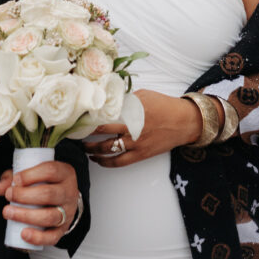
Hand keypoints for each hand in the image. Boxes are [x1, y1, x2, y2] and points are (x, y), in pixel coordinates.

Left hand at [0, 160, 78, 246]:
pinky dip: (37, 237)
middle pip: (48, 194)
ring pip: (49, 216)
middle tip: (9, 195)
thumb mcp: (34, 173)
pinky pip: (52, 237)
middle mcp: (68, 192)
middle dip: (24, 196)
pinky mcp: (62, 229)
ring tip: (9, 212)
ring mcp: (67, 212)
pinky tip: (23, 233)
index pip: (50, 171)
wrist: (64, 199)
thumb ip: (14, 177)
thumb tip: (1, 188)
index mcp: (64, 174)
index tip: (15, 180)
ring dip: (26, 215)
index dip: (30, 175)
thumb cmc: (46, 183)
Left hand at [84, 89, 203, 166]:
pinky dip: (106, 162)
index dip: (88, 116)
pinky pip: (119, 162)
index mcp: (131, 111)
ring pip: (108, 149)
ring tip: (83, 147)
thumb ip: (125, 100)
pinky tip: (97, 159)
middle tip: (75, 132)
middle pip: (102, 131)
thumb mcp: (143, 95)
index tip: (77, 116)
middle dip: (86, 133)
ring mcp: (136, 143)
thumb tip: (107, 101)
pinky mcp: (141, 154)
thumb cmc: (164, 105)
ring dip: (93, 149)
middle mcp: (131, 128)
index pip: (103, 113)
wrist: (184, 121)